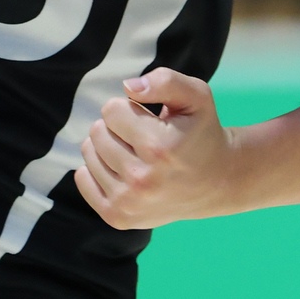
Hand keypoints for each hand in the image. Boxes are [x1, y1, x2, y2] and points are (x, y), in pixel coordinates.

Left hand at [74, 69, 241, 229]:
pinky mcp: (117, 217)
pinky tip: (122, 169)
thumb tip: (128, 87)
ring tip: (135, 152)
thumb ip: (165, 81)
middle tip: (142, 136)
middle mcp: (142, 180)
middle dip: (117, 126)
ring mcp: (128, 202)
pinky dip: (96, 168)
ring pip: (89, 153)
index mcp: (160, 147)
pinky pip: (82, 179)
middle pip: (98, 131)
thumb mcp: (196, 96)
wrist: (216, 182)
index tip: (149, 118)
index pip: (112, 110)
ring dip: (107, 146)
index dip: (129, 108)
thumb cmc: (201, 133)